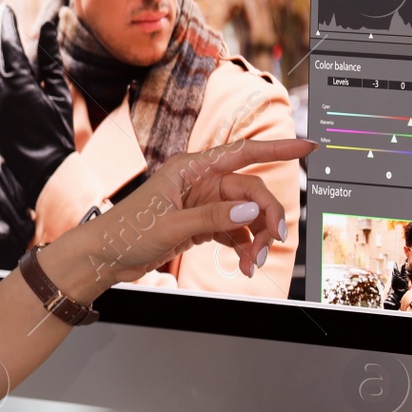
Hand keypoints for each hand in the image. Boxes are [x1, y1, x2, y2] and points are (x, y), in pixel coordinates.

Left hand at [0, 3, 75, 202]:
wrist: (42, 168)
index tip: (8, 10)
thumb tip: (47, 27)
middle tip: (9, 25)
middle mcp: (0, 91)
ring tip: (13, 48)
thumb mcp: (59, 93)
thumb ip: (51, 59)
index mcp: (18, 82)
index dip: (8, 25)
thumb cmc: (57, 130)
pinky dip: (4, 80)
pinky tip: (13, 80)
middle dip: (5, 40)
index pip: (9, 44)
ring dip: (4, 61)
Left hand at [57, 137, 316, 292]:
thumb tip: (252, 211)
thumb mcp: (171, 225)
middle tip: (272, 244)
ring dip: (255, 238)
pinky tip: (243, 263)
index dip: (277, 150)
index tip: (307, 147)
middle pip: (251, 193)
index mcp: (191, 169)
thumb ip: (213, 217)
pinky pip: (234, 230)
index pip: (243, 154)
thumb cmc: (125, 233)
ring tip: (251, 264)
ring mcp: (201, 203)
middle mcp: (199, 182)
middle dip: (267, 219)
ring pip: (246, 215)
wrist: (103, 257)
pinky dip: (243, 246)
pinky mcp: (200, 224)